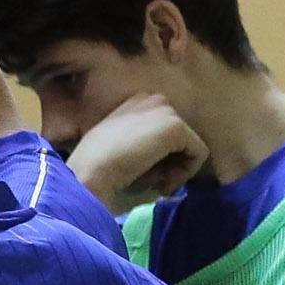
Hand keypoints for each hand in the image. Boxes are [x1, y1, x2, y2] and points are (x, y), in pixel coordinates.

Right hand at [65, 93, 207, 210]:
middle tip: (152, 181)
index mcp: (133, 104)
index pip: (164, 129)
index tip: (145, 174)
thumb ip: (143, 149)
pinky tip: (163, 183)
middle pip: (180, 136)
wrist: (86, 177)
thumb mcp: (118, 154)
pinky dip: (186, 174)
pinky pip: (198, 153)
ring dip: (176, 169)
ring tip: (155, 183)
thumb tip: (170, 168)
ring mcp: (164, 111)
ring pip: (190, 145)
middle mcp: (150, 100)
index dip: (162, 156)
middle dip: (171, 162)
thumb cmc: (94, 175)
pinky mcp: (175, 126)